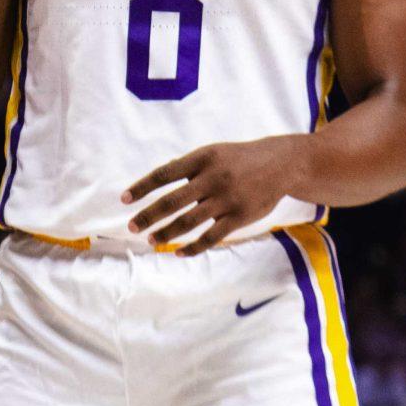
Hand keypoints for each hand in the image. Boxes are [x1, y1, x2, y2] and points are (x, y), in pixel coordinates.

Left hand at [123, 136, 307, 252]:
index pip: (164, 174)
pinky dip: (192, 247)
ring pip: (189, 222)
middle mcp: (212, 178)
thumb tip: (158, 181)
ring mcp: (226, 199)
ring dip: (166, 233)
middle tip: (131, 227)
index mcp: (202, 158)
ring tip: (151, 240)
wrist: (281, 164)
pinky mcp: (239, 217)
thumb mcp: (213, 153)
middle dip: (149, 215)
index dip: (142, 187)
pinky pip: (211, 237)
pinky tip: (178, 252)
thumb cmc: (239, 159)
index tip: (124, 199)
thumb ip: (188, 168)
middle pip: (172, 201)